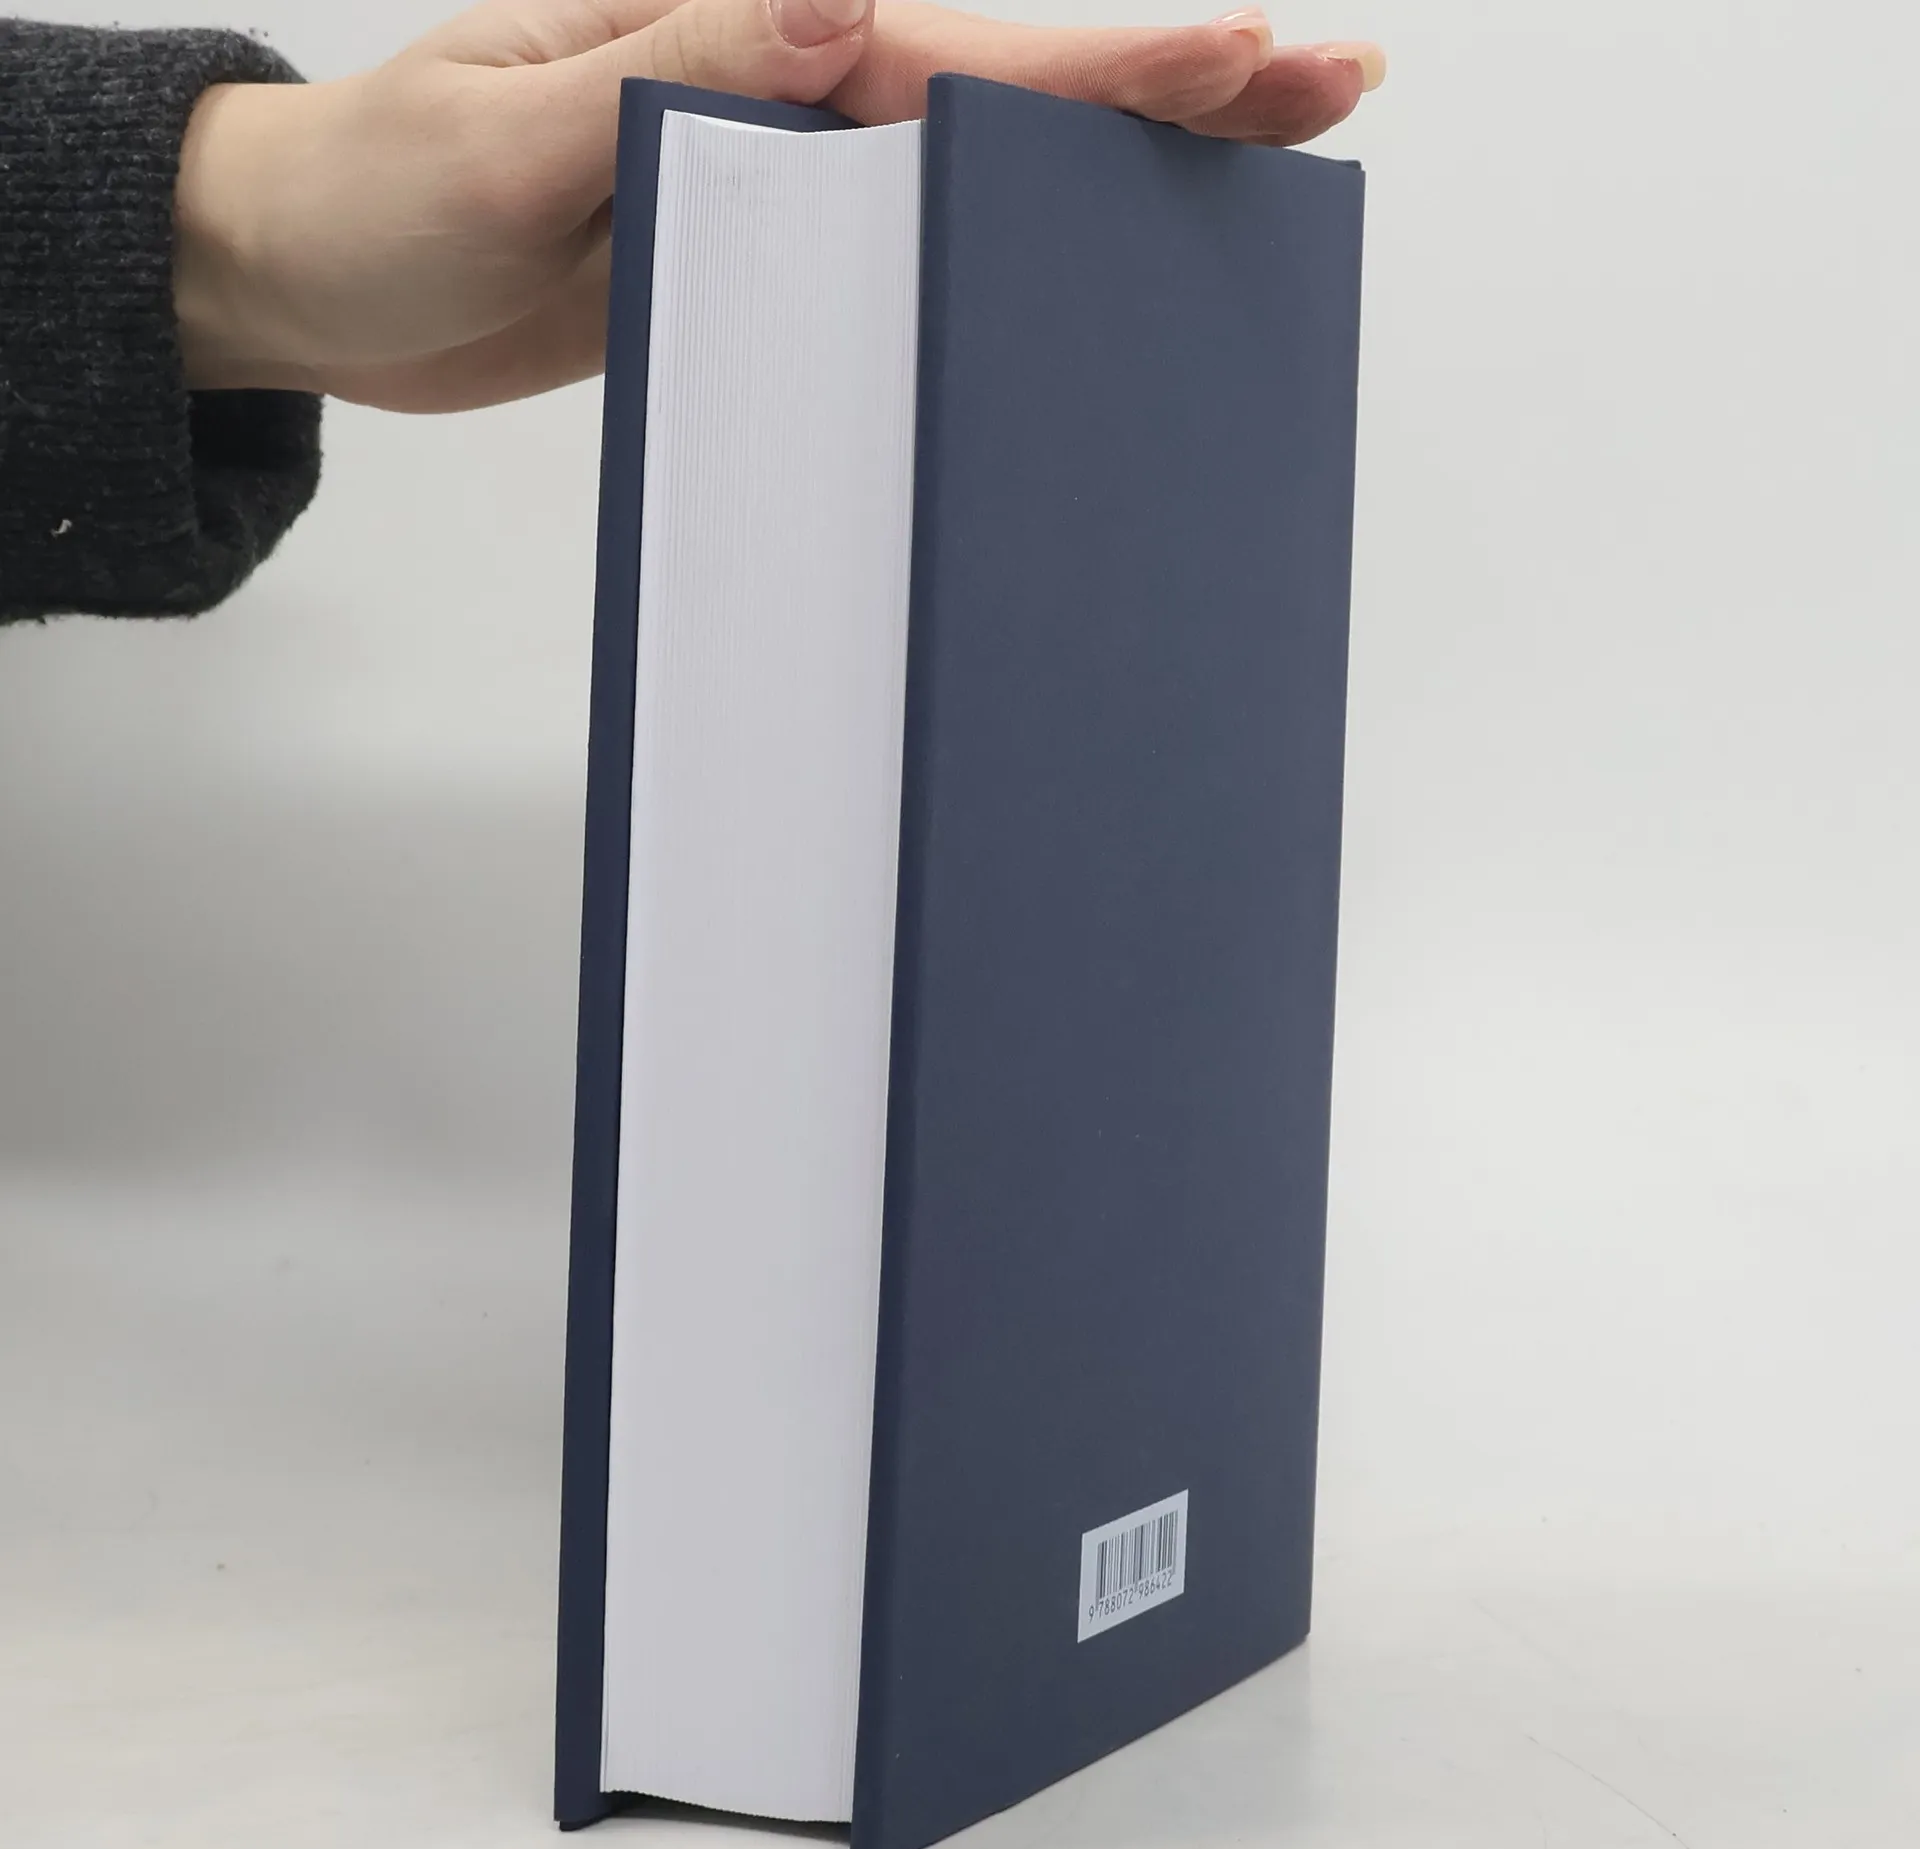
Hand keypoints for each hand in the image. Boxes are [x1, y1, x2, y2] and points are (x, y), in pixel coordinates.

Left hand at [174, 0, 1384, 412]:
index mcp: (722, 31)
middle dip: (1169, 85)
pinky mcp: (757, 247)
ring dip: (1113, 166)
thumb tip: (843, 8)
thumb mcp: (500, 136)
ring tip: (1255, 164)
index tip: (1242, 52)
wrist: (316, 276)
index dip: (1100, 60)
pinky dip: (1003, 252)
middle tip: (1331, 82)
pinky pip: (905, 245)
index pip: (945, 45)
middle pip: (1004, 84)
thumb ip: (671, 70)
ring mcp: (774, 170)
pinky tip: (1076, 268)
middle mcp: (772, 86)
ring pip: (977, 163)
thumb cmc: (378, 198)